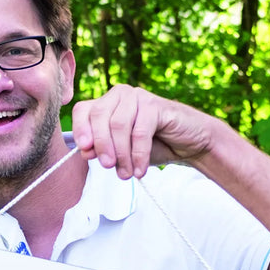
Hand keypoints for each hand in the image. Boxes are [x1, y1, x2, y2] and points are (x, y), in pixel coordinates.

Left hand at [71, 84, 213, 179]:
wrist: (188, 144)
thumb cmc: (152, 146)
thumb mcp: (121, 152)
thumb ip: (102, 150)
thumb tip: (85, 151)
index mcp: (107, 103)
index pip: (83, 110)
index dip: (80, 129)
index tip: (84, 151)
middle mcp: (120, 95)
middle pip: (99, 116)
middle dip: (101, 145)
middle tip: (108, 167)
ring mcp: (138, 97)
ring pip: (118, 125)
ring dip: (121, 154)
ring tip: (127, 174)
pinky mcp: (156, 105)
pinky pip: (140, 132)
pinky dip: (138, 154)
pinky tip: (140, 170)